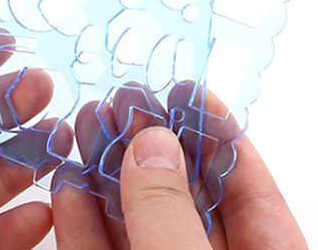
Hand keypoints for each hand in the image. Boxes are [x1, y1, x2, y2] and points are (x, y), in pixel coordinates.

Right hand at [52, 84, 307, 248]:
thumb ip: (171, 217)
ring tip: (86, 129)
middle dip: (148, 147)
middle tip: (122, 102)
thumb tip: (152, 146)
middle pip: (185, 198)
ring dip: (106, 179)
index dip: (218, 134)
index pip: (249, 186)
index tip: (188, 89)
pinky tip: (68, 188)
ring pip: (138, 225)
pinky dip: (82, 227)